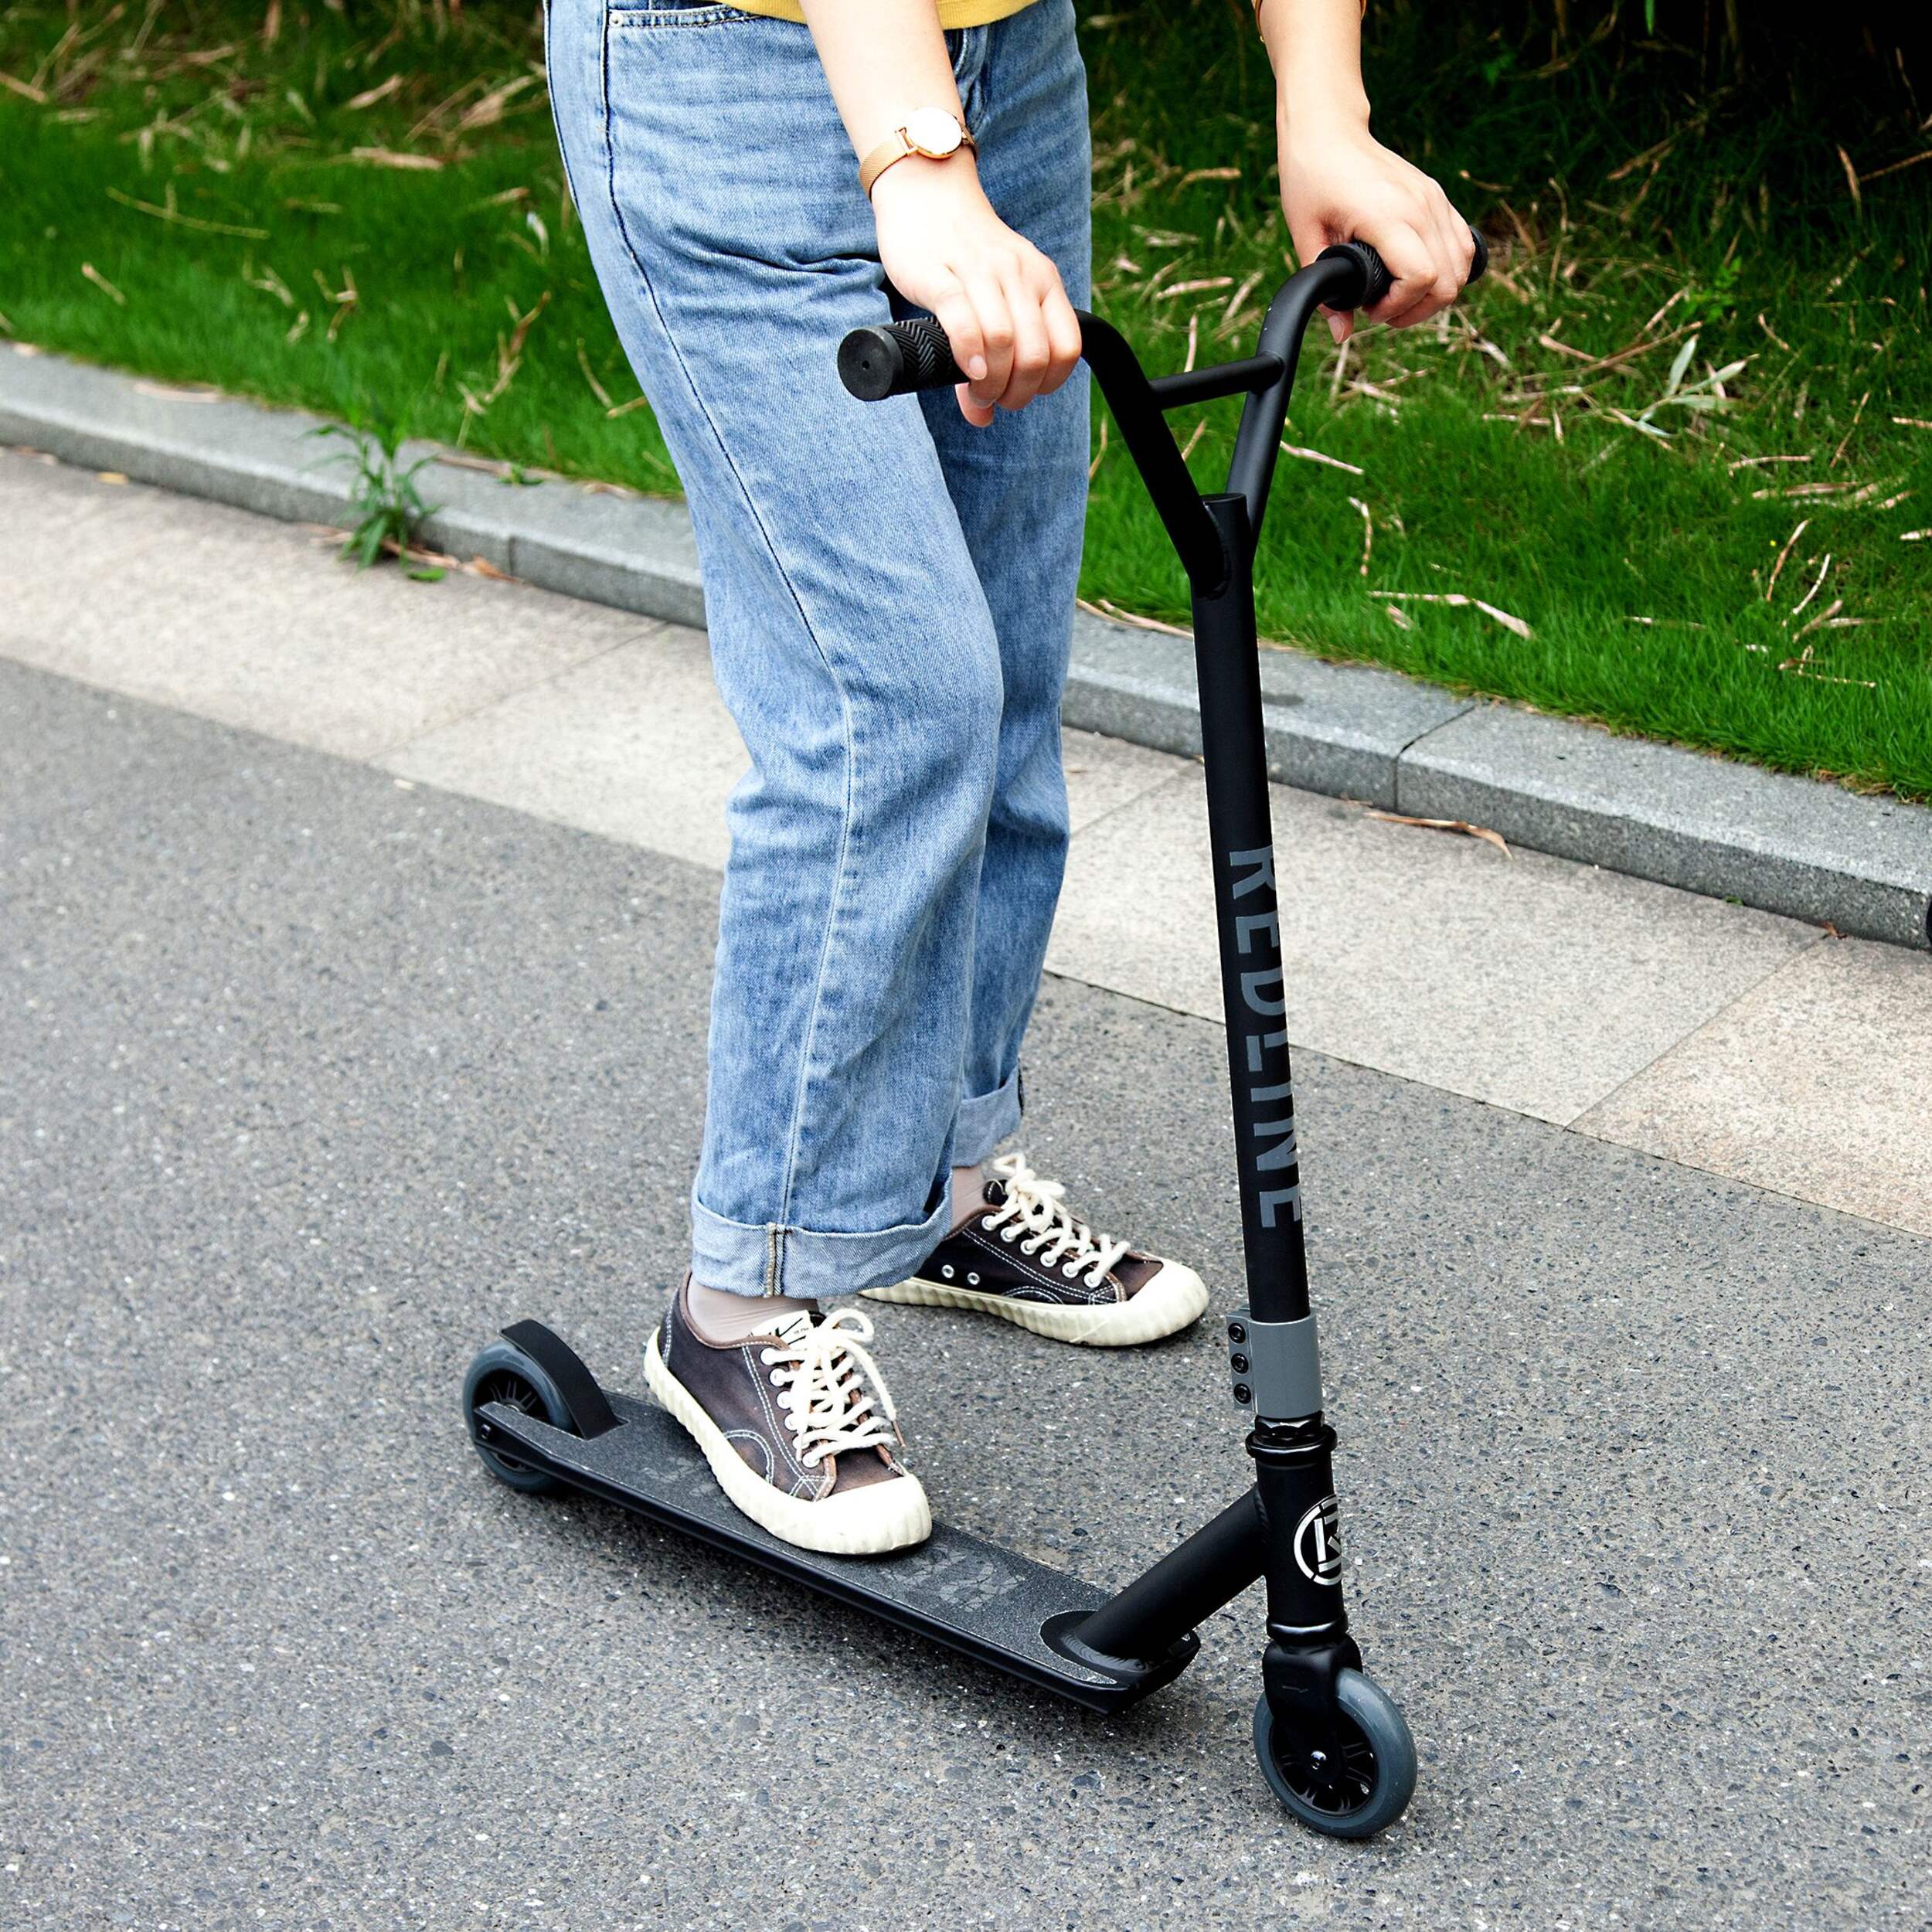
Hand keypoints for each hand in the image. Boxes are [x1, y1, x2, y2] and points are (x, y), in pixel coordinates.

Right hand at [870, 153, 1081, 425]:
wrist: (926, 194)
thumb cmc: (963, 257)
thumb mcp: (995, 296)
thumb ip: (998, 354)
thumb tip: (983, 420)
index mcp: (1044, 280)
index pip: (1067, 349)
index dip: (1048, 384)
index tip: (1020, 393)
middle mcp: (1020, 274)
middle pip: (1034, 355)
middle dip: (1016, 392)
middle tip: (993, 399)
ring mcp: (981, 271)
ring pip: (1003, 342)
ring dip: (990, 382)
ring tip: (975, 390)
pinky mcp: (940, 273)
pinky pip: (964, 319)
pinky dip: (969, 353)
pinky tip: (966, 370)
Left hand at [1278, 113, 1474, 344]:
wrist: (1328, 132)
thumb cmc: (1311, 179)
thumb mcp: (1305, 237)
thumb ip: (1324, 290)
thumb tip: (1341, 334)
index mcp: (1387, 215)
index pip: (1421, 277)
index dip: (1399, 306)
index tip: (1371, 310)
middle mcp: (1420, 206)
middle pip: (1448, 279)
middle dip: (1419, 309)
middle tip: (1384, 312)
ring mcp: (1433, 199)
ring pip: (1461, 265)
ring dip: (1435, 293)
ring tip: (1399, 297)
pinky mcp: (1437, 196)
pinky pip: (1461, 244)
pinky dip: (1447, 270)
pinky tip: (1416, 276)